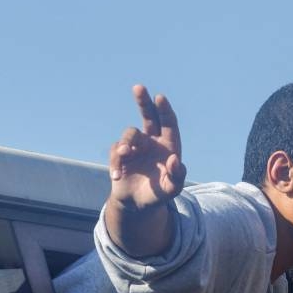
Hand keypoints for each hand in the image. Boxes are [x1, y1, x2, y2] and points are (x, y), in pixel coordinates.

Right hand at [104, 85, 186, 255]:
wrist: (138, 204)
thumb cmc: (159, 194)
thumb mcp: (172, 189)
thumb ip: (177, 176)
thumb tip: (174, 160)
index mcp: (169, 145)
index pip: (169, 123)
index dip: (164, 110)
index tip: (159, 98)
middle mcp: (152, 141)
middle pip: (149, 116)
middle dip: (144, 102)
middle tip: (139, 88)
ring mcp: (135, 146)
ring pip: (130, 134)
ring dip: (126, 143)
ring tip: (124, 155)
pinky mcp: (119, 154)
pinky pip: (116, 152)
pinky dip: (116, 162)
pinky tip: (117, 176)